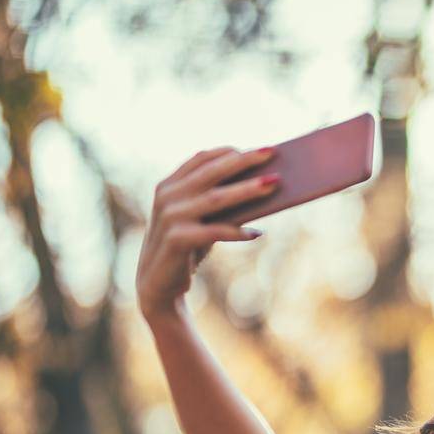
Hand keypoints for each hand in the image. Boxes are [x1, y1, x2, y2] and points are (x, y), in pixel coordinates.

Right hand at [135, 147, 278, 319]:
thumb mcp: (201, 219)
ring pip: (216, 198)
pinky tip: (257, 233)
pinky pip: (214, 231)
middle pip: (211, 172)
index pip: (201, 158)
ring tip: (274, 184)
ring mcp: (170, 217)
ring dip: (247, 190)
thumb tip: (263, 187)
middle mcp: (167, 196)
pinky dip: (237, 232)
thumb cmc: (188, 247)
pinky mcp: (177, 239)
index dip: (230, 151)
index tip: (259, 148)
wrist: (158, 284)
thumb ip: (218, 201)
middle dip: (244, 162)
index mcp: (170, 185)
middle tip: (272, 153)